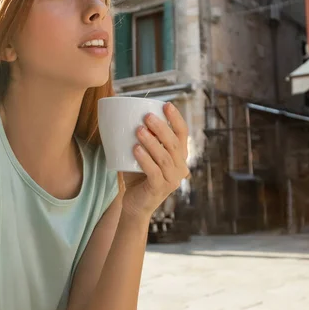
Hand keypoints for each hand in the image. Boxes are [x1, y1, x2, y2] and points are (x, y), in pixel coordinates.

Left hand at [121, 102, 189, 220]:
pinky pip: (154, 171)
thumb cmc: (138, 176)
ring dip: (151, 142)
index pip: (183, 134)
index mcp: (179, 156)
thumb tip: (125, 114)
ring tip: (138, 130)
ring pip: (164, 157)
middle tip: (146, 116)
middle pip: (174, 144)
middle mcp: (180, 167)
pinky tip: (135, 149)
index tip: (166, 105)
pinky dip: (145, 159)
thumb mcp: (143, 155)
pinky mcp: (160, 189)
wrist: (135, 204)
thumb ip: (141, 139)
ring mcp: (172, 180)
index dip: (176, 119)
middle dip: (161, 128)